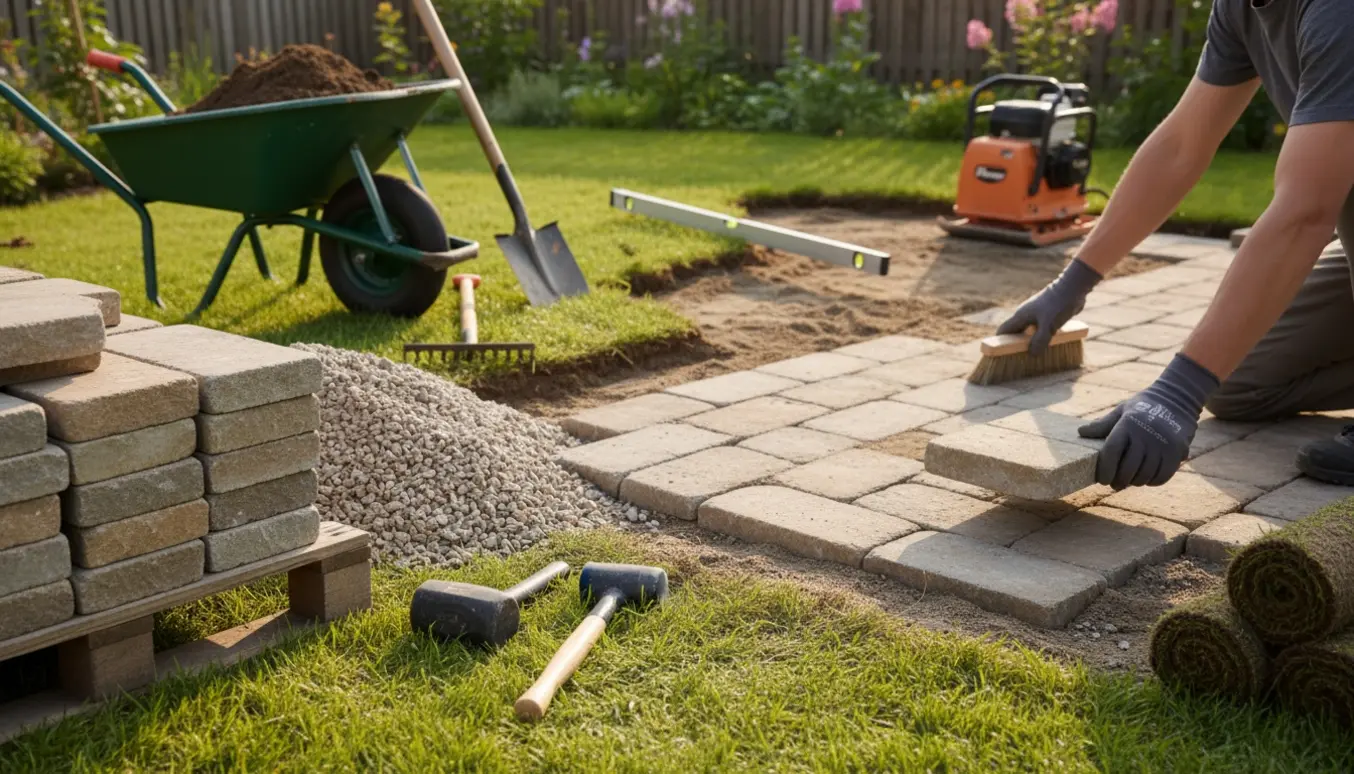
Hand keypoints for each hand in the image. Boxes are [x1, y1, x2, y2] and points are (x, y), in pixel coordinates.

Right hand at [997, 259, 1101, 355]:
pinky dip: (1041, 338)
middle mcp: (1025, 316)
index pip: (1002, 332)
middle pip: (1014, 333)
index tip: (1001, 357)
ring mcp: (1036, 315)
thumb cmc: (1059, 305)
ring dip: (1030, 343)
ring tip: (1036, 355)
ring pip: (1028, 332)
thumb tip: (1032, 354)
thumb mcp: (1049, 325)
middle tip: (1020, 360)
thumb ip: (1040, 340)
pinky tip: (1049, 345)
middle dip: (1015, 346)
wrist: (1074, 287)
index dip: (999, 344)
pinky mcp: (1046, 315)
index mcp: (1020, 316)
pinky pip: (1039, 330)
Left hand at [1078, 354, 1219, 489]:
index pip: (1112, 451)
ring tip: (1129, 481)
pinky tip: (1146, 479)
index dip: (1105, 469)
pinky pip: (1162, 476)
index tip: (1102, 479)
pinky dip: (1152, 481)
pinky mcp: (1177, 452)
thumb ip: (1103, 424)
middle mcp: (1146, 435)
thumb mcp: (1122, 411)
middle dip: (1119, 481)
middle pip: (1128, 468)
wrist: (1177, 400)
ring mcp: (1163, 444)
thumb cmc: (1143, 407)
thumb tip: (1081, 432)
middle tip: (1114, 484)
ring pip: (1145, 475)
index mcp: (1128, 424)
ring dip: (1135, 482)